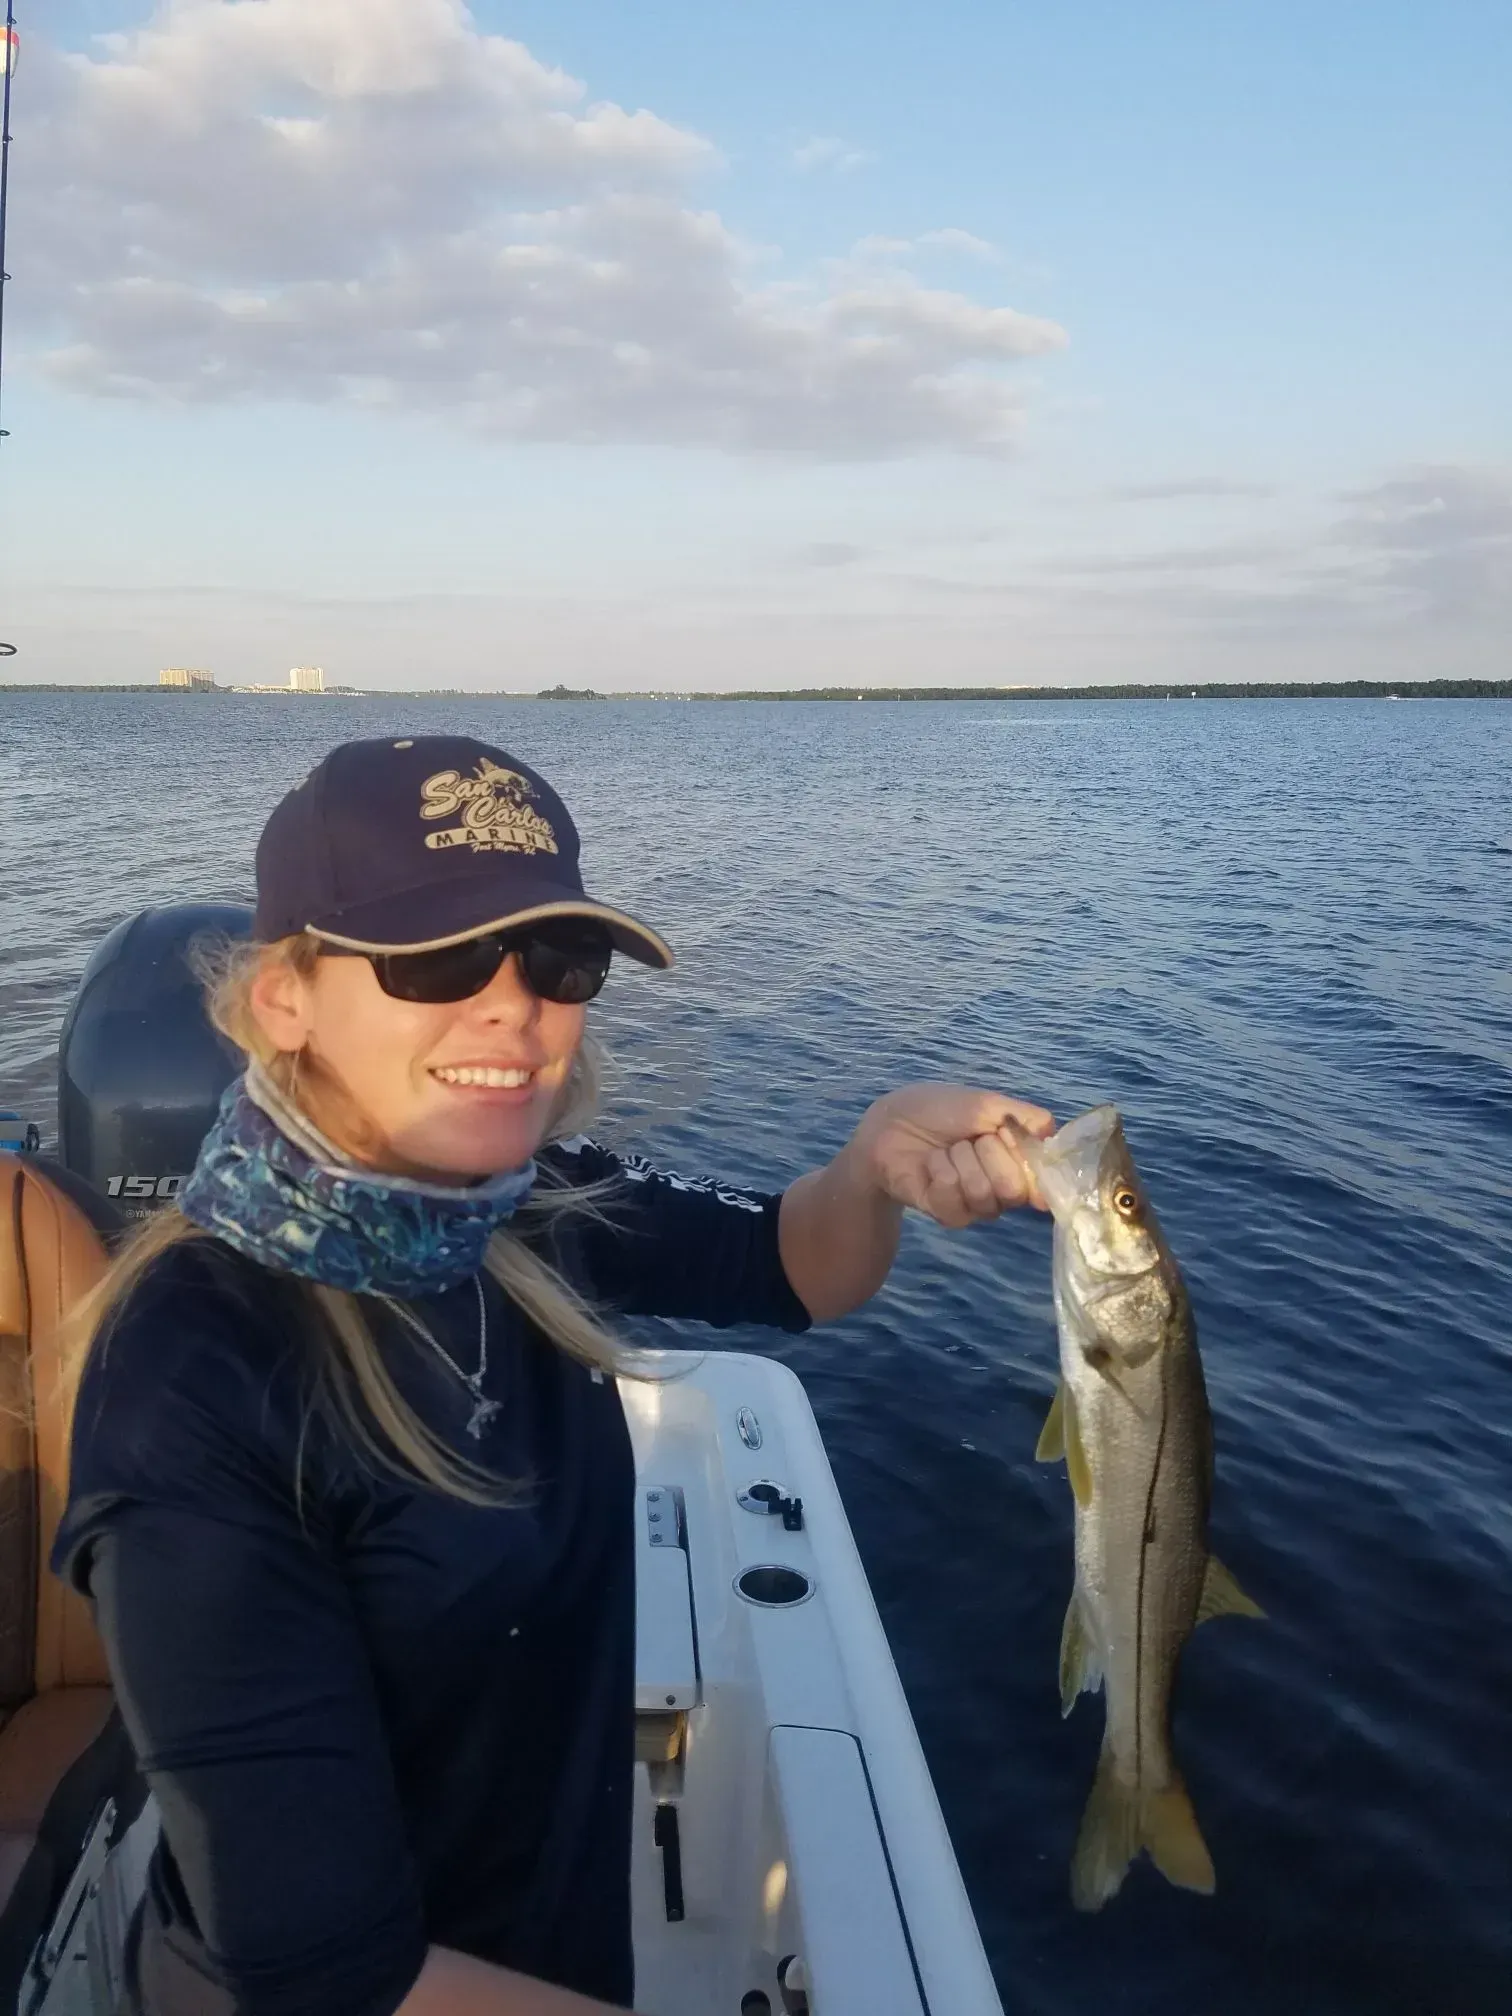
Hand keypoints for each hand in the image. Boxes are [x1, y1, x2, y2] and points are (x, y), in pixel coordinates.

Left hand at [851, 1084, 1055, 1228]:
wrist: (893, 1122)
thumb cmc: (941, 1110)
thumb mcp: (987, 1103)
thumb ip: (1025, 1117)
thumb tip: (1053, 1135)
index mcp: (1018, 1161)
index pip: (1044, 1178)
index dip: (1028, 1161)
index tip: (1007, 1136)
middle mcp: (1003, 1187)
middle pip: (1015, 1189)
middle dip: (989, 1154)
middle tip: (969, 1139)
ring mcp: (977, 1205)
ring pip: (984, 1194)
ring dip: (960, 1160)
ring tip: (946, 1149)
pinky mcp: (949, 1215)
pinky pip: (954, 1199)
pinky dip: (939, 1172)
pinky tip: (931, 1164)